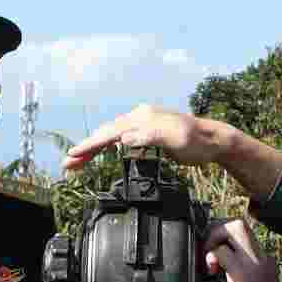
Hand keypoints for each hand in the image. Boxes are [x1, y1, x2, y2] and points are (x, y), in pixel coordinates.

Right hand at [62, 105, 232, 171]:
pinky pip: (119, 138)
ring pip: (110, 135)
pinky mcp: (146, 133)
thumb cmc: (197, 141)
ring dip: (92, 149)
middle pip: (105, 133)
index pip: (110, 132)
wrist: (213, 140)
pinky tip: (99, 153)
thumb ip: (149, 137)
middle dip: (85, 149)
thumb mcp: (176, 139)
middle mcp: (139, 117)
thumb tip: (123, 138)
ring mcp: (142, 124)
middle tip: (67, 164)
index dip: (90, 145)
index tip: (74, 155)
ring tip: (76, 163)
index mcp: (142, 117)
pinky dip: (105, 146)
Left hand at [202, 219, 281, 281]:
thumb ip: (243, 272)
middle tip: (209, 248)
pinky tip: (211, 270)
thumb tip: (224, 265)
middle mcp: (261, 256)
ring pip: (232, 228)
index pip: (244, 231)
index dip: (224, 233)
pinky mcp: (242, 273)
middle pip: (238, 223)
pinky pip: (221, 251)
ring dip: (213, 239)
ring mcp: (253, 262)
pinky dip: (211, 255)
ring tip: (210, 260)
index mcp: (265, 259)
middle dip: (217, 229)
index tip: (215, 247)